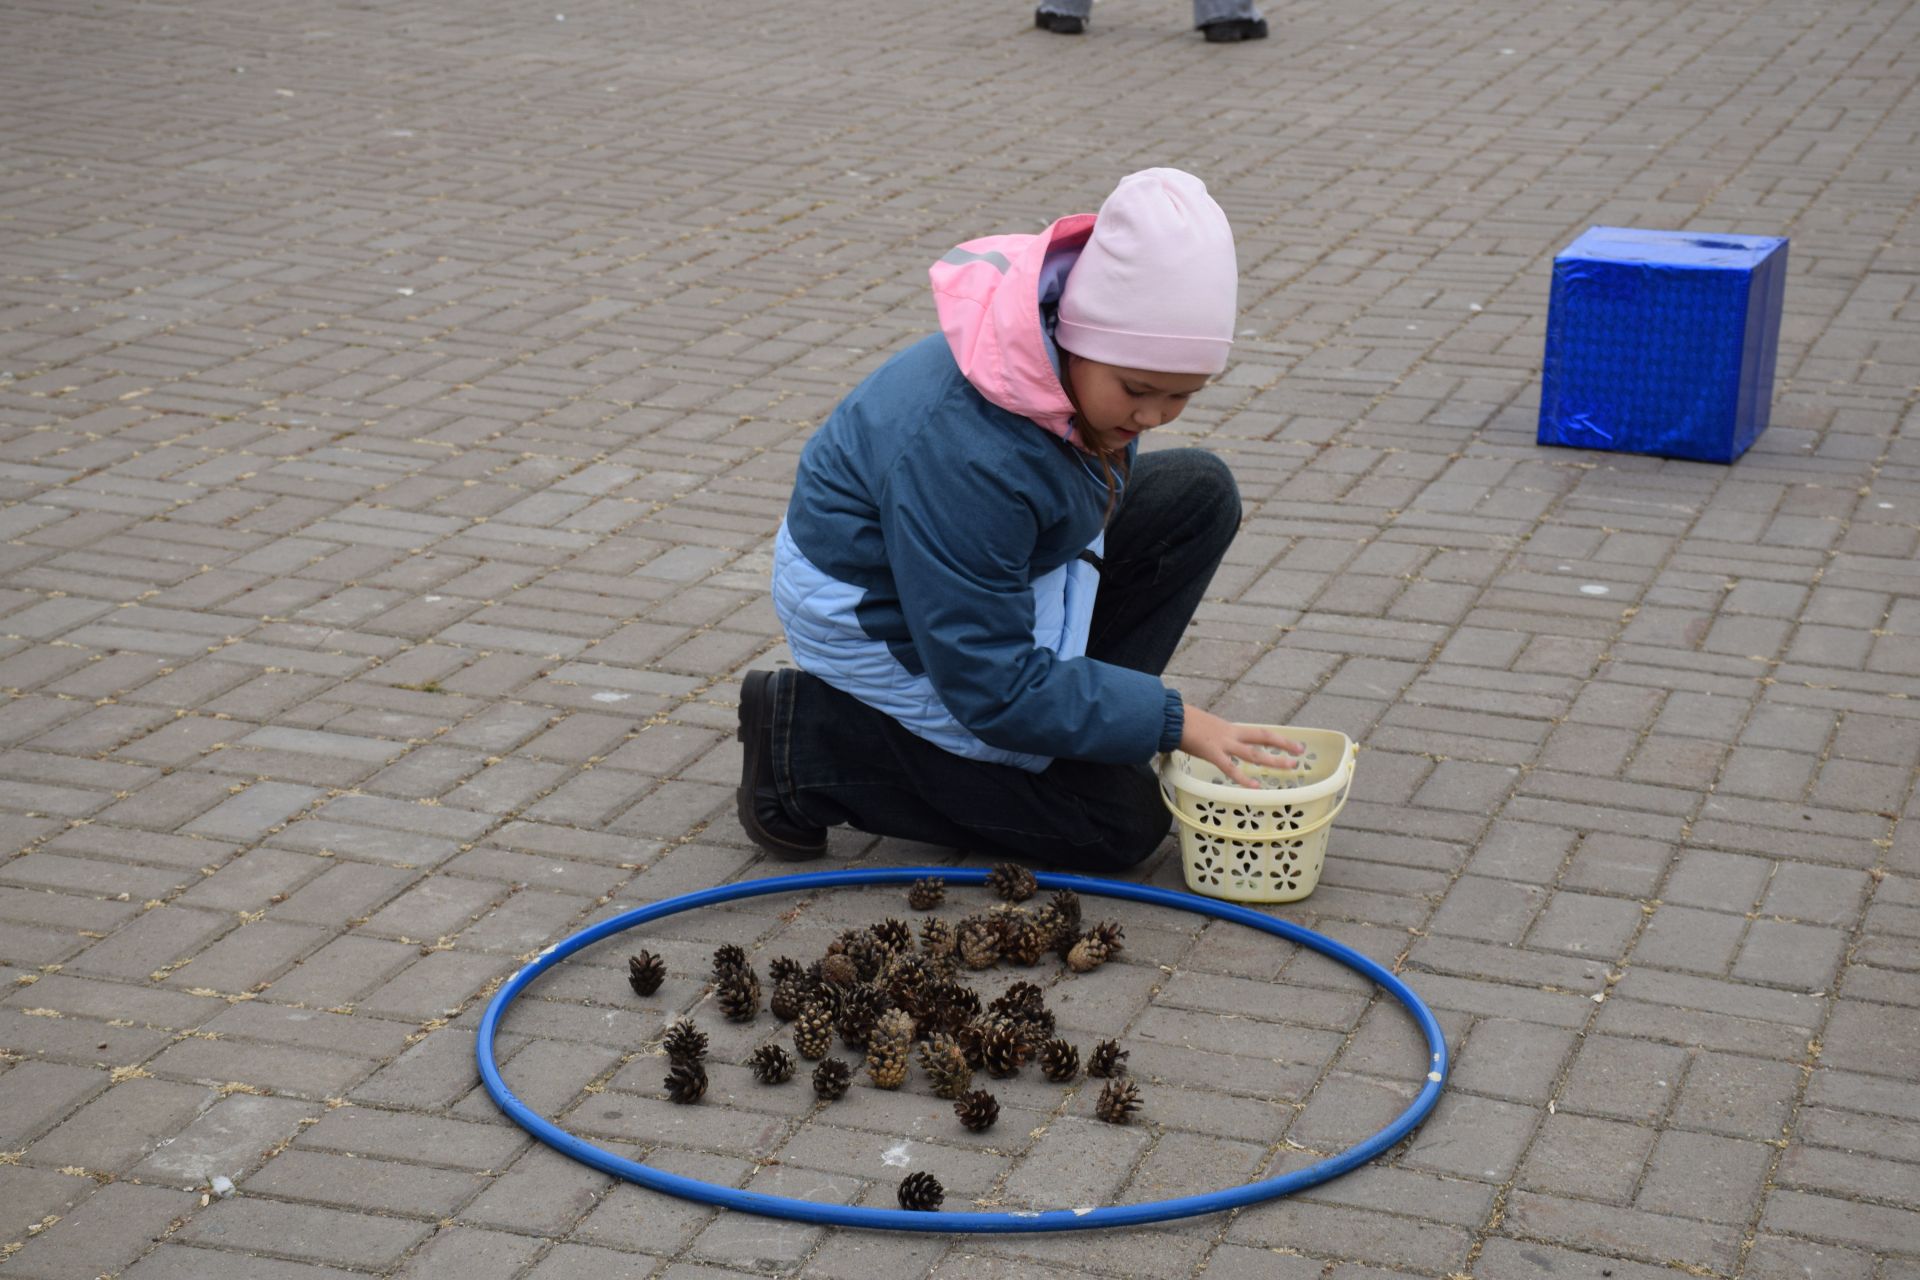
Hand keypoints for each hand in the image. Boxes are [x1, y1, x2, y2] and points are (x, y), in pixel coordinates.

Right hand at [1178, 706, 1305, 787]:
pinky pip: (1230, 768)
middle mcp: (1231, 734)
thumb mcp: (1207, 727)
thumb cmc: (1184, 722)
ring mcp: (1222, 743)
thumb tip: (1220, 744)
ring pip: (1253, 753)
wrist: (1170, 717)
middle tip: (1300, 753)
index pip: (1259, 733)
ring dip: (1272, 760)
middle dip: (1283, 745)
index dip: (1278, 738)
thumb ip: (1218, 737)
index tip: (1294, 744)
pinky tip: (1255, 787)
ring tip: (1290, 767)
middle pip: (1263, 738)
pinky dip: (1243, 778)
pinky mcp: (1211, 753)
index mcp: (1230, 728)